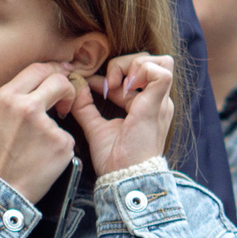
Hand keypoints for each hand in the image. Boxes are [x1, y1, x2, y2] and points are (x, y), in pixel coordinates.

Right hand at [0, 61, 79, 206]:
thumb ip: (15, 99)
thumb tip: (37, 85)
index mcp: (6, 97)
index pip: (38, 68)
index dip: (53, 69)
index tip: (61, 73)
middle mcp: (27, 106)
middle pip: (59, 81)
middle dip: (66, 88)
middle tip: (64, 99)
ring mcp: (47, 125)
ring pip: (63, 113)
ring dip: (57, 125)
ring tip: (37, 145)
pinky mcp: (62, 143)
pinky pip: (66, 138)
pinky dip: (59, 147)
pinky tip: (43, 159)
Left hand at [69, 54, 177, 176]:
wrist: (125, 177)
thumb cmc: (115, 159)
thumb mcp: (97, 128)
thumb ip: (87, 107)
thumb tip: (76, 86)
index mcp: (146, 105)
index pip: (137, 73)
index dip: (113, 73)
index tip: (93, 85)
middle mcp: (158, 101)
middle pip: (153, 60)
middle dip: (126, 64)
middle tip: (109, 84)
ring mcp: (160, 102)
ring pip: (160, 61)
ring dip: (134, 65)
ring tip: (118, 85)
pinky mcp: (156, 105)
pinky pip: (160, 73)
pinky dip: (140, 72)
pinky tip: (124, 89)